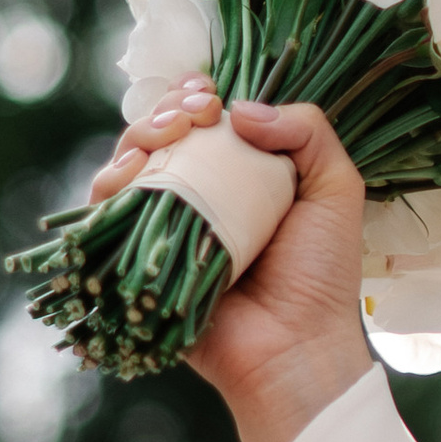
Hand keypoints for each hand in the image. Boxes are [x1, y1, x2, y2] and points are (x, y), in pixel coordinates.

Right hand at [95, 83, 373, 441]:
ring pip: (128, 163)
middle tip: (193, 114)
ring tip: (168, 136)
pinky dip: (110, 183)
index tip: (209, 96)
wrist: (294, 345)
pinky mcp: (136, 258)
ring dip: (138, 136)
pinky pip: (105, 212)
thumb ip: (306, 130)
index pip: (203, 119)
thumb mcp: (335, 187)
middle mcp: (199, 194)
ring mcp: (164, 226)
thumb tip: (237, 109)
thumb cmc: (321, 274)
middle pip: (160, 133)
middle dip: (167, 110)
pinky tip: (133, 171)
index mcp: (241, 174)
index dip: (195, 97)